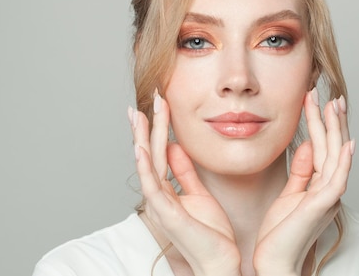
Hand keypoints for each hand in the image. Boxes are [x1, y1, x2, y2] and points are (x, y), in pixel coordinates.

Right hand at [130, 91, 240, 275]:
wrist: (220, 261)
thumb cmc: (211, 233)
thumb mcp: (199, 193)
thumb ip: (185, 172)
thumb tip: (175, 147)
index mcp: (167, 190)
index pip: (158, 151)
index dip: (157, 127)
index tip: (159, 103)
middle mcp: (158, 196)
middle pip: (149, 153)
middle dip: (147, 125)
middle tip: (148, 98)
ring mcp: (160, 205)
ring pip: (147, 165)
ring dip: (142, 139)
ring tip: (138, 114)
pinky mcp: (167, 215)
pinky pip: (153, 187)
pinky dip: (146, 167)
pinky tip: (141, 149)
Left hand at [253, 89, 354, 275]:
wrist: (273, 262)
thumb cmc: (279, 235)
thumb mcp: (289, 195)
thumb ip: (300, 171)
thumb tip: (308, 144)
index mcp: (319, 186)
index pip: (322, 148)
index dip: (320, 124)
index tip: (315, 101)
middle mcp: (328, 189)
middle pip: (332, 148)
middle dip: (332, 120)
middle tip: (332, 96)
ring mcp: (328, 197)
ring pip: (336, 157)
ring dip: (337, 130)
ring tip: (336, 106)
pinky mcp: (322, 206)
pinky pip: (336, 180)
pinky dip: (343, 162)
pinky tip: (347, 144)